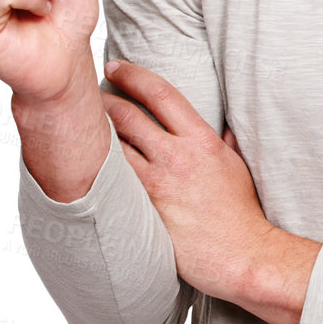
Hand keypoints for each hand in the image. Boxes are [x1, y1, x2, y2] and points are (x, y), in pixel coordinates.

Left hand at [102, 60, 272, 300]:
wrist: (240, 255)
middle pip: (126, 114)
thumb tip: (223, 127)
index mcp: (201, 140)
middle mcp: (175, 157)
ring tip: (82, 125)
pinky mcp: (141, 210)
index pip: (160, 92)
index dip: (132, 75)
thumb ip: (225, 141)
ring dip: (93, 132)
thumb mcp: (236, 166)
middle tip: (89, 95)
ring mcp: (155, 184)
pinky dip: (97, 166)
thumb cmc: (240, 213)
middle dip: (102, 99)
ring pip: (111, 145)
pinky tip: (85, 161)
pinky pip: (110, 180)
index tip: (115, 67)